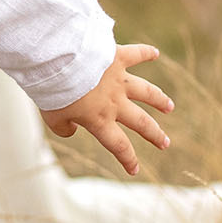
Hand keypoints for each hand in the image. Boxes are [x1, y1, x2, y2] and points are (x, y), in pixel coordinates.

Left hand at [41, 44, 173, 175]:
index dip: (128, 159)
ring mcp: (119, 79)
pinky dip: (146, 52)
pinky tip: (155, 53)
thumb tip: (71, 130)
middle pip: (140, 122)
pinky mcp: (116, 57)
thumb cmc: (53, 92)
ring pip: (146, 92)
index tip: (135, 170)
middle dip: (154, 134)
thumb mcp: (51, 117)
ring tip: (169, 106)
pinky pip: (135, 54)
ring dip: (159, 100)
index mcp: (99, 120)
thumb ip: (62, 128)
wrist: (59, 62)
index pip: (118, 145)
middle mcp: (114, 102)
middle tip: (165, 143)